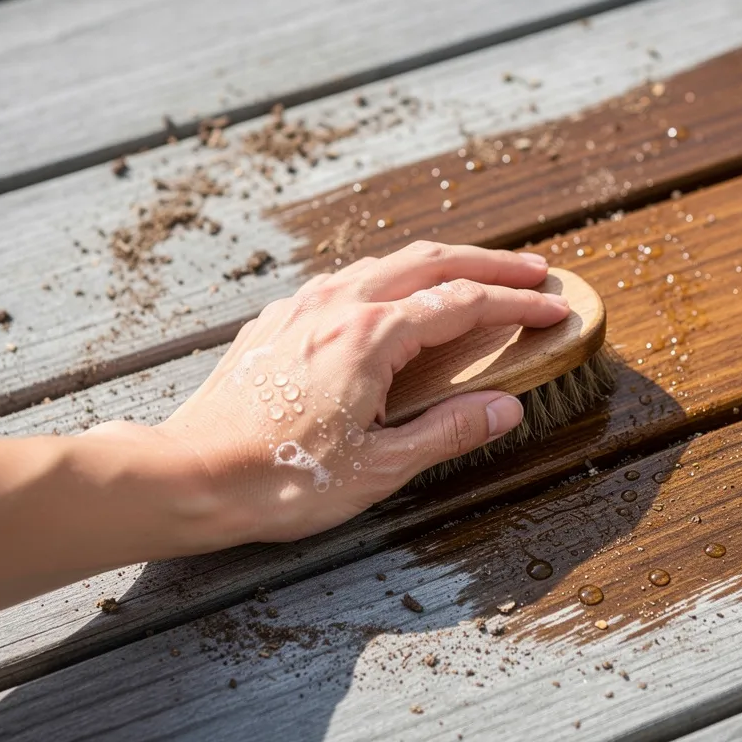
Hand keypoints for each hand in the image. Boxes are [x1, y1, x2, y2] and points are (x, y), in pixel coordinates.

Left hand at [130, 242, 569, 546]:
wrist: (187, 476)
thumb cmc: (279, 479)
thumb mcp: (378, 467)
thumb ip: (448, 430)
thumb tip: (506, 407)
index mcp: (369, 335)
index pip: (461, 303)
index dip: (514, 305)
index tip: (553, 309)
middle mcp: (336, 304)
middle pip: (429, 262)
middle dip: (488, 265)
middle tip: (532, 274)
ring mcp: (301, 307)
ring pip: (386, 264)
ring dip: (439, 265)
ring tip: (474, 278)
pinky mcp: (276, 321)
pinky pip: (347, 280)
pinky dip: (391, 279)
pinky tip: (395, 300)